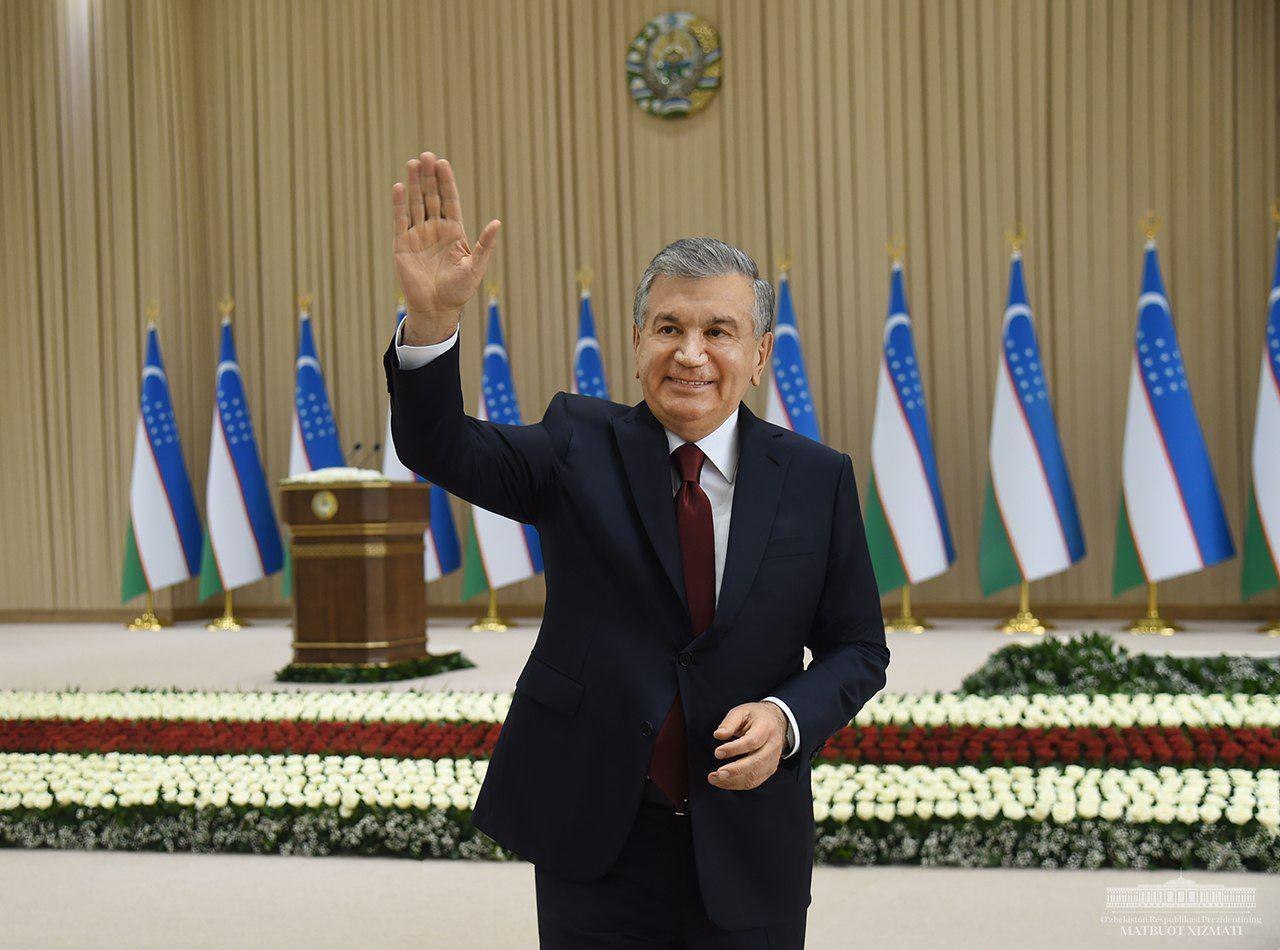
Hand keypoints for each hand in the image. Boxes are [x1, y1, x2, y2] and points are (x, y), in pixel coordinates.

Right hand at [391, 151, 500, 339]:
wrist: (437, 309)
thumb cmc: (459, 291)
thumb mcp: (475, 267)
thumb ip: (485, 245)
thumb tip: (497, 223)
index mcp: (454, 232)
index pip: (450, 200)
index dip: (446, 182)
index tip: (443, 163)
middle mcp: (435, 229)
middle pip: (431, 197)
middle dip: (429, 177)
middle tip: (427, 156)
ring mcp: (418, 235)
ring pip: (415, 204)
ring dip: (413, 184)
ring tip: (413, 163)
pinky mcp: (402, 245)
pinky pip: (400, 220)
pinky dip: (399, 204)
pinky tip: (398, 187)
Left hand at [707, 702, 788, 790]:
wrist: (776, 722)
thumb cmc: (756, 717)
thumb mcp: (741, 711)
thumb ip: (729, 722)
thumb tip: (718, 735)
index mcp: (766, 728)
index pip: (752, 741)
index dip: (734, 749)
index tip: (718, 752)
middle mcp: (772, 746)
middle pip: (756, 762)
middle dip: (735, 770)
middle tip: (718, 773)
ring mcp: (773, 760)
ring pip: (755, 776)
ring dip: (733, 781)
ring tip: (715, 778)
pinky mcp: (769, 770)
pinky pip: (754, 782)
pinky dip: (738, 784)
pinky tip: (724, 782)